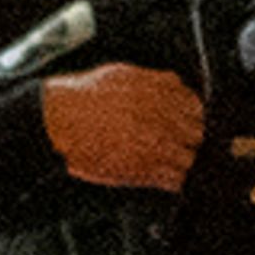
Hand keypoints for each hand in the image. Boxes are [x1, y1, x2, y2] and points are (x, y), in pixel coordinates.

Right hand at [40, 64, 203, 189]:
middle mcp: (161, 115)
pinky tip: (162, 176)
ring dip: (181, 160)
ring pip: (188, 157)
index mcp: (158, 91)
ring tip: (167, 161)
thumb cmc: (83, 97)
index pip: (194, 106)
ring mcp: (155, 143)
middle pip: (195, 132)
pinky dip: (172, 179)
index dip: (191, 116)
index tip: (185, 122)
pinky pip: (174, 178)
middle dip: (188, 138)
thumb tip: (175, 85)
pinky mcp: (144, 169)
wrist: (59, 120)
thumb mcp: (121, 75)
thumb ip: (152, 81)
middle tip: (176, 143)